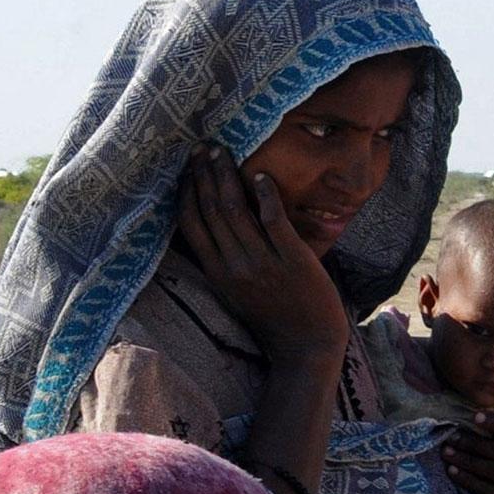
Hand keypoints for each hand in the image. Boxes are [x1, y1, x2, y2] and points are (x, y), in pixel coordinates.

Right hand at [178, 145, 348, 362]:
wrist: (307, 347)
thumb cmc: (273, 317)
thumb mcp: (235, 292)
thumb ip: (222, 261)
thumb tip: (211, 223)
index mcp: (217, 273)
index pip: (190, 223)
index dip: (186, 190)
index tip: (187, 167)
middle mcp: (235, 266)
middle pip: (211, 209)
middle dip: (204, 173)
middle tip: (203, 146)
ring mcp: (264, 263)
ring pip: (236, 209)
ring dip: (227, 175)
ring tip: (224, 152)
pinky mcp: (293, 260)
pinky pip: (274, 219)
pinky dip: (266, 194)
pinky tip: (261, 175)